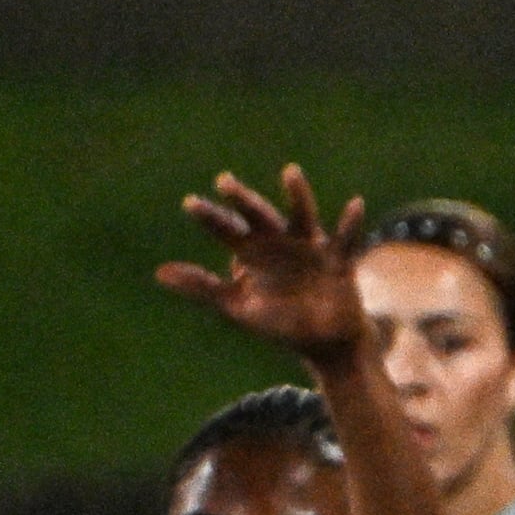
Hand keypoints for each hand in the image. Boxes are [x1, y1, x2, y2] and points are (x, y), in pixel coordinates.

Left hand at [155, 164, 369, 364]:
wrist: (323, 342)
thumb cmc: (279, 322)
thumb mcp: (237, 307)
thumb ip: (202, 288)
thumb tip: (159, 273)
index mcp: (251, 251)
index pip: (226, 229)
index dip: (210, 218)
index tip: (190, 204)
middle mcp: (279, 242)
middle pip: (258, 216)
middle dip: (243, 201)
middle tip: (224, 182)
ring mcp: (309, 248)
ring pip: (301, 216)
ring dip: (297, 195)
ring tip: (290, 172)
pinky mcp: (338, 260)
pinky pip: (345, 239)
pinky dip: (350, 224)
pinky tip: (354, 204)